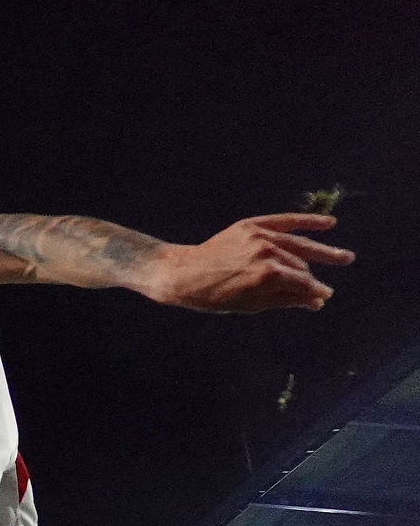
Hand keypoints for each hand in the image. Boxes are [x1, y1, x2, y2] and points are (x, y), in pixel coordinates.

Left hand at [144, 214, 352, 312]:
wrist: (182, 274)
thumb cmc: (214, 296)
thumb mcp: (250, 305)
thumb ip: (285, 300)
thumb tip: (315, 301)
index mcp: (267, 275)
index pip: (302, 283)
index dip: (315, 291)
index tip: (325, 296)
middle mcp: (267, 253)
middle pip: (300, 266)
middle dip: (311, 277)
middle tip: (331, 280)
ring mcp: (259, 236)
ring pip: (297, 246)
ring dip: (320, 252)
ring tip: (343, 256)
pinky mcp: (251, 226)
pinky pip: (285, 221)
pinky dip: (307, 221)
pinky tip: (329, 224)